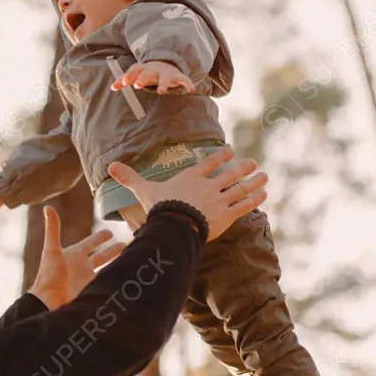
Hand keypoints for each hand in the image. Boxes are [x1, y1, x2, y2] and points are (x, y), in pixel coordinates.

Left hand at [29, 206, 125, 309]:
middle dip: (113, 250)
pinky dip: (116, 278)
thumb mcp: (52, 249)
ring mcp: (88, 278)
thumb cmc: (49, 275)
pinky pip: (107, 282)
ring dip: (117, 263)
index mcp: (75, 254)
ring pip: (107, 268)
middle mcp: (83, 266)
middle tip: (124, 244)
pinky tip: (127, 276)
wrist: (49, 301)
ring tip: (130, 258)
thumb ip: (53, 228)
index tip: (110, 232)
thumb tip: (47, 207)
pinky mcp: (93, 289)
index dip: (100, 237)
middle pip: (102, 256)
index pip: (91, 242)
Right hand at [106, 146, 266, 240]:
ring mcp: (219, 200)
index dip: (221, 156)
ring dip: (254, 181)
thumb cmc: (159, 207)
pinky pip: (244, 205)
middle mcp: (208, 186)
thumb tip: (110, 166)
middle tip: (253, 163)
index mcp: (191, 177)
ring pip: (241, 188)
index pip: (209, 163)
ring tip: (264, 175)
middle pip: (229, 173)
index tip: (231, 150)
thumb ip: (131, 178)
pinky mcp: (226, 215)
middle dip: (242, 167)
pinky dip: (255, 199)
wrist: (174, 225)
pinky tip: (264, 194)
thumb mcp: (144, 190)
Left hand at [111, 61, 194, 94]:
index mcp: (143, 69)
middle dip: (143, 78)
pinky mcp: (177, 77)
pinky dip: (188, 84)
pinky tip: (191, 90)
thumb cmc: (147, 72)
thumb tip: (112, 87)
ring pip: (165, 78)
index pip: (134, 70)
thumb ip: (123, 80)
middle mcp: (154, 70)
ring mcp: (166, 73)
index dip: (129, 76)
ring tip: (161, 92)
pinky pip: (184, 80)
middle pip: (148, 73)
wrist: (166, 63)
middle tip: (138, 85)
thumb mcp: (135, 74)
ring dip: (163, 84)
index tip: (124, 83)